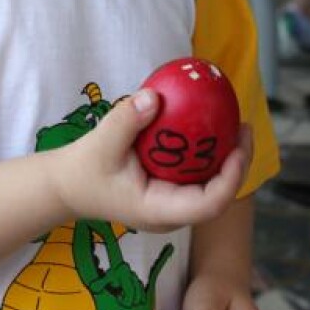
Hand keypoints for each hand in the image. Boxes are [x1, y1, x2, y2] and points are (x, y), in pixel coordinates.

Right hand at [49, 90, 252, 235]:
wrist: (66, 188)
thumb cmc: (81, 171)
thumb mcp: (100, 143)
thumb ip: (126, 120)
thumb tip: (155, 95)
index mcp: (159, 211)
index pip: (210, 204)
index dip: (232, 178)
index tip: (237, 146)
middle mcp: (171, 214)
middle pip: (218, 196)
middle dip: (237, 164)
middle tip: (244, 128)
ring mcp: (170, 206)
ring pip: (210, 187)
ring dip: (226, 159)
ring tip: (235, 125)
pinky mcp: (167, 193)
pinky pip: (195, 176)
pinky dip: (205, 155)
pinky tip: (209, 128)